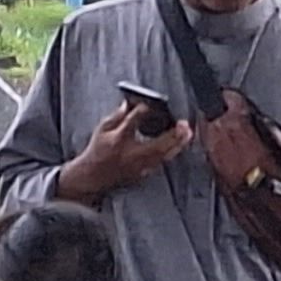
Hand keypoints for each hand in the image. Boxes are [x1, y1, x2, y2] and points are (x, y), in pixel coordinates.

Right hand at [69, 96, 187, 198]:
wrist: (93, 177)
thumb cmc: (97, 152)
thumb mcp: (102, 129)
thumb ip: (117, 115)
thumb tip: (128, 103)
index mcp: (118, 140)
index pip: (132, 121)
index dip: (142, 111)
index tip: (148, 104)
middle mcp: (131, 155)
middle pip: (157, 144)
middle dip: (173, 134)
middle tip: (184, 124)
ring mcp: (139, 166)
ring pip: (163, 155)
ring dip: (177, 144)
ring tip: (187, 133)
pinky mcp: (144, 173)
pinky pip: (162, 162)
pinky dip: (172, 152)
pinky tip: (179, 145)